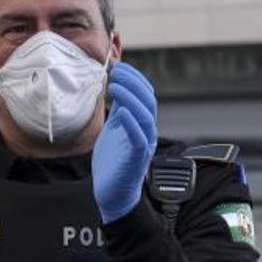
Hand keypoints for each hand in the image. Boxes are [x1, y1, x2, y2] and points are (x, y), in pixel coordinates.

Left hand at [93, 62, 156, 222]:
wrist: (113, 195)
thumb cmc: (113, 163)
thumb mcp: (114, 130)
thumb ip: (118, 111)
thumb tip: (116, 86)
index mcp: (142, 124)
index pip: (145, 95)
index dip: (134, 78)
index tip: (118, 66)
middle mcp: (147, 132)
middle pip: (148, 101)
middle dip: (133, 83)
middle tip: (116, 71)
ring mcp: (144, 145)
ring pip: (145, 116)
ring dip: (131, 98)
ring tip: (115, 85)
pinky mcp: (136, 160)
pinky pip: (139, 138)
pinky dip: (131, 122)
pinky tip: (120, 111)